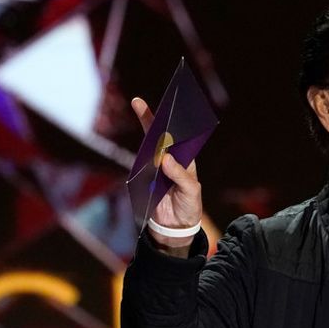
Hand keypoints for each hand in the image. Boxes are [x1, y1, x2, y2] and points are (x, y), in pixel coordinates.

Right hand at [131, 97, 202, 247]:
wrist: (175, 227)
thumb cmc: (188, 206)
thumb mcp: (190, 191)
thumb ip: (179, 175)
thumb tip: (164, 158)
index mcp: (185, 161)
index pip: (179, 138)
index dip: (174, 122)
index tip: (169, 106)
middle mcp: (170, 161)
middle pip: (160, 137)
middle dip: (152, 118)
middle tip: (139, 101)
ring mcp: (156, 168)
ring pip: (148, 147)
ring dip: (144, 131)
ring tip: (139, 108)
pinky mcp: (144, 177)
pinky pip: (139, 163)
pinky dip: (138, 152)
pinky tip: (138, 141)